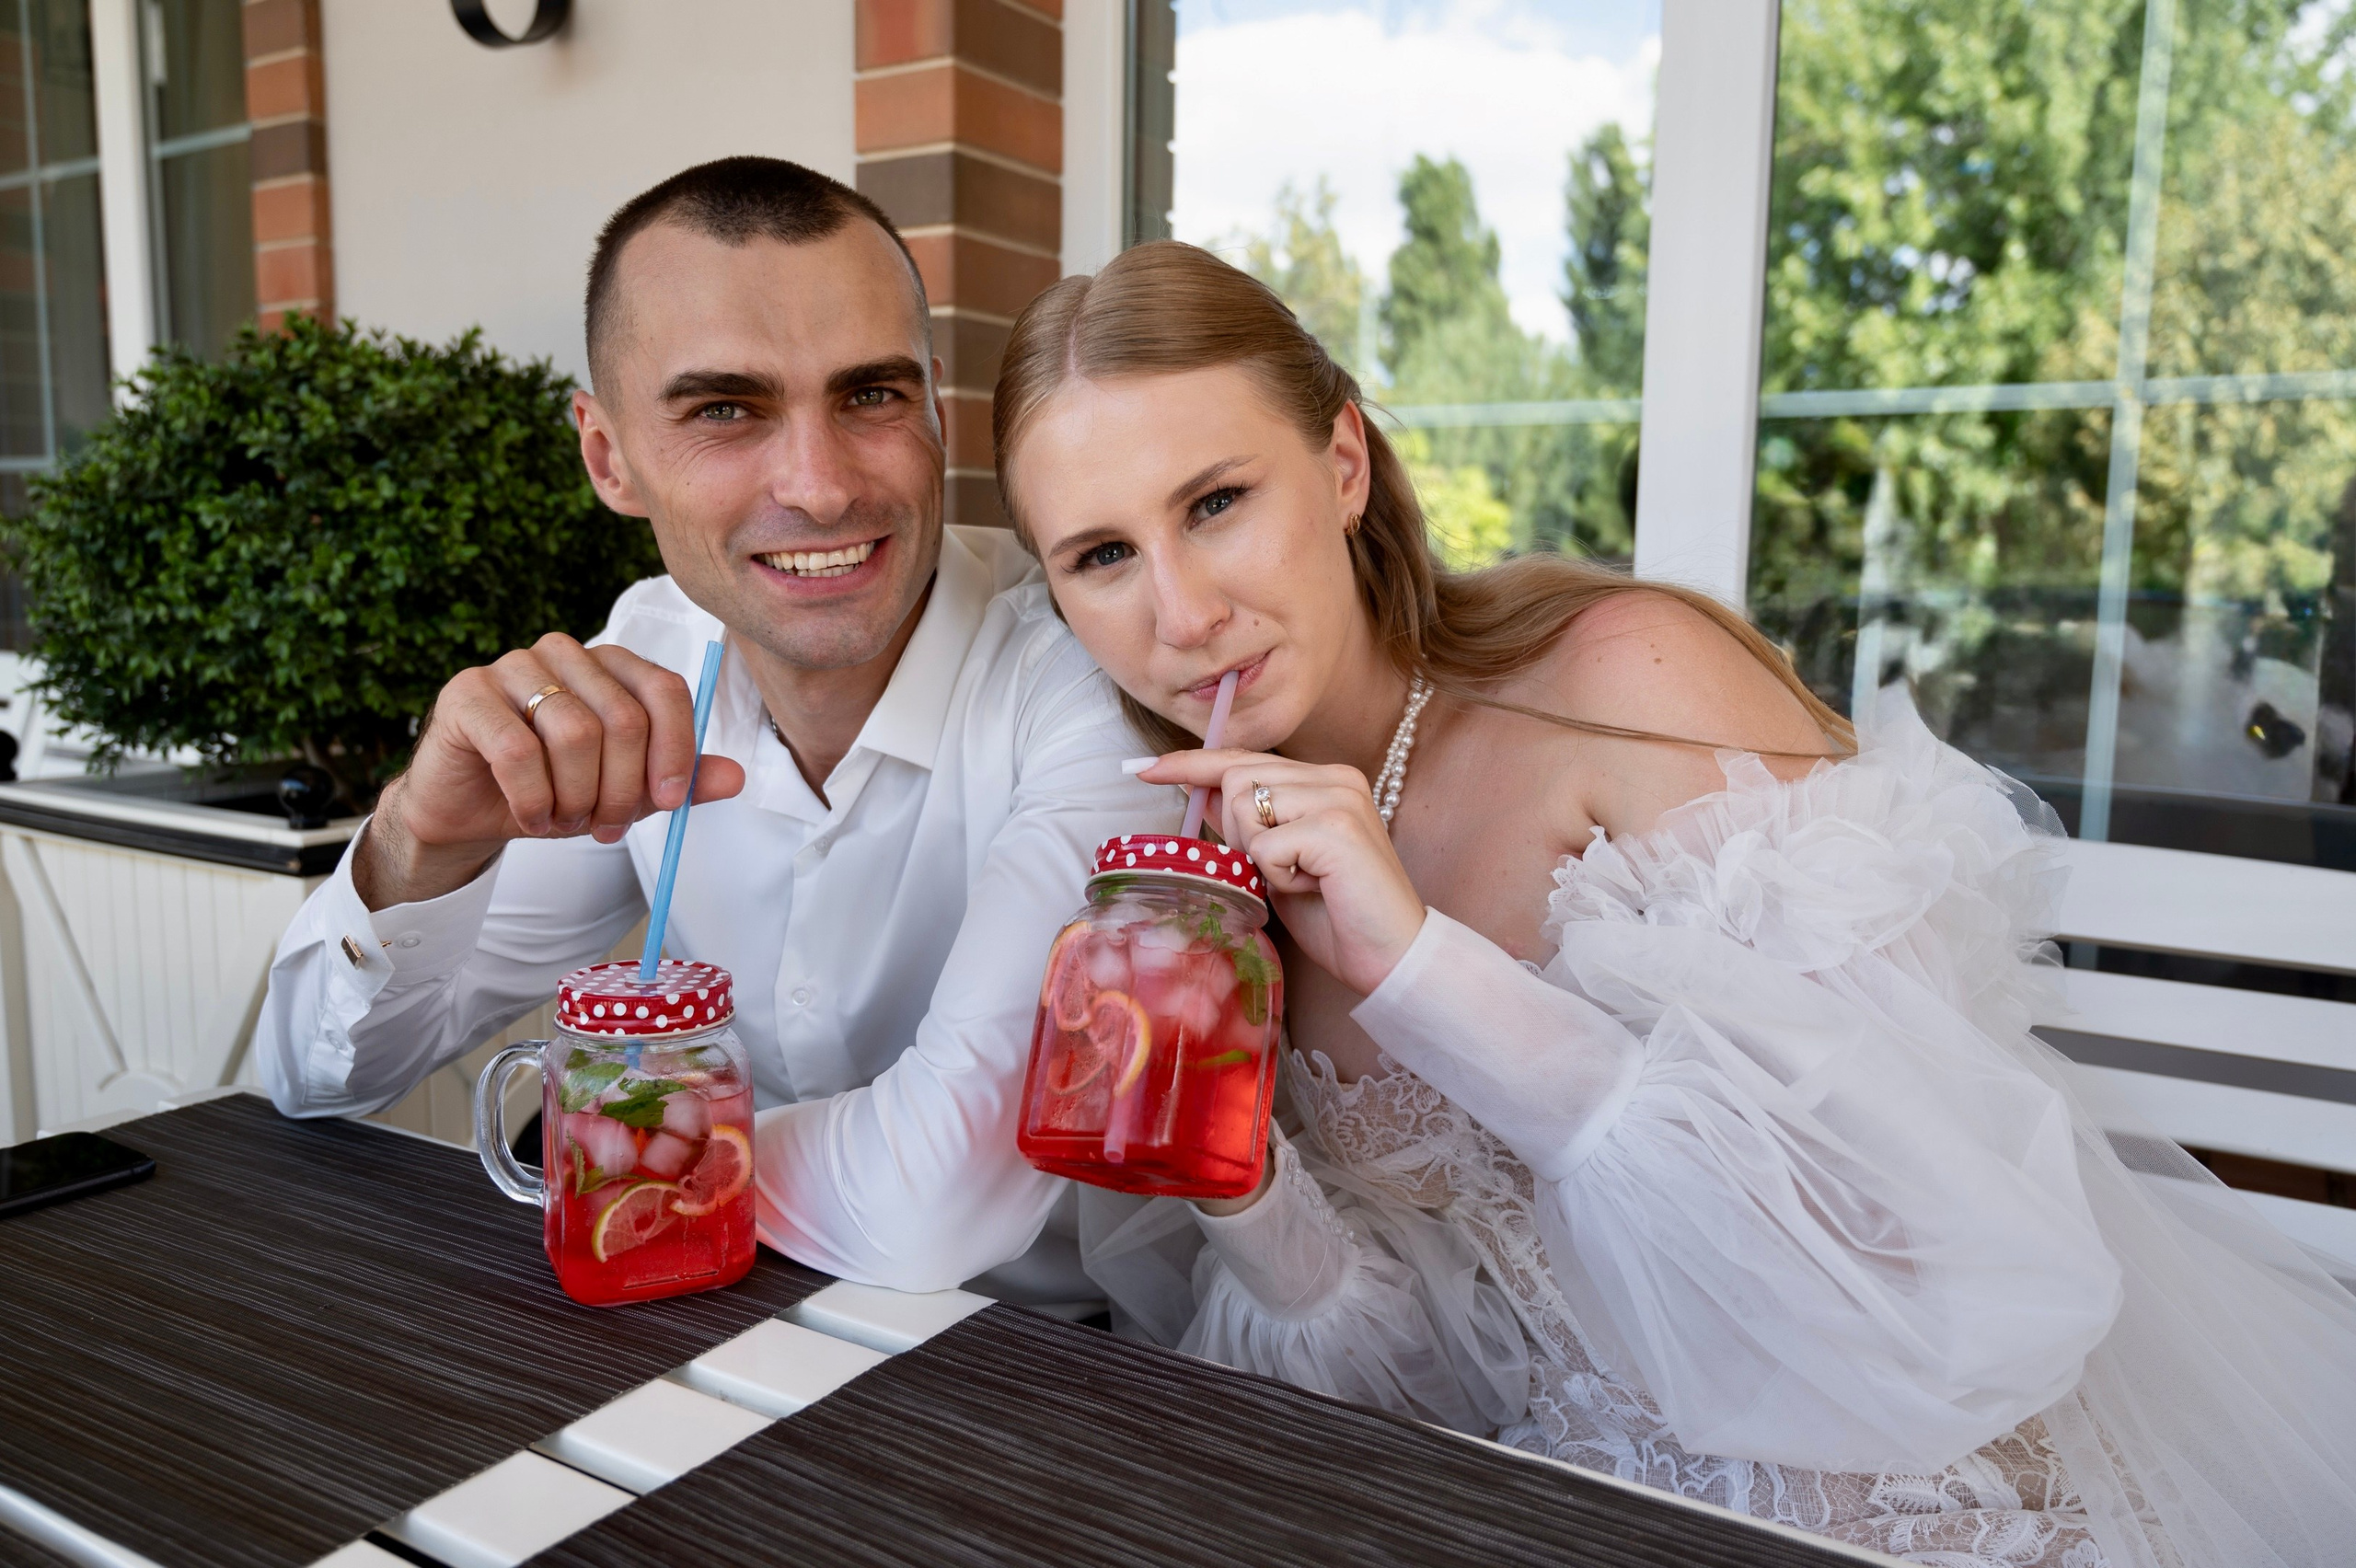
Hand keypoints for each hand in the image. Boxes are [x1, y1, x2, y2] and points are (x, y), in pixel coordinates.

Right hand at [355, 634, 745, 909]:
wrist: (469, 809)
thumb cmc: (552, 789)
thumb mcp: (625, 791)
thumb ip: (679, 781)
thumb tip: (734, 777)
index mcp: (611, 666)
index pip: (665, 690)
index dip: (675, 750)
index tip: (668, 802)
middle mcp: (565, 654)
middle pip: (624, 718)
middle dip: (623, 789)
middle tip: (607, 826)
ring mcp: (512, 666)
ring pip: (574, 733)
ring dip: (576, 797)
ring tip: (563, 820)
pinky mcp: (467, 693)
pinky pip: (517, 751)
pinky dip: (533, 799)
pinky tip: (531, 817)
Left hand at [1136, 750, 1425, 996]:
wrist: (1392, 958)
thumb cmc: (1338, 917)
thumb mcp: (1277, 865)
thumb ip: (1245, 825)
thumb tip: (1199, 791)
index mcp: (1325, 779)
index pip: (1245, 758)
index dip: (1192, 763)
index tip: (1144, 769)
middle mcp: (1335, 776)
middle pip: (1237, 777)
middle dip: (1235, 833)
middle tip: (1277, 872)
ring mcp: (1338, 797)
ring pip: (1245, 806)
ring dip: (1258, 856)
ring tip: (1302, 880)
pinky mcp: (1337, 827)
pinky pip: (1265, 845)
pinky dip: (1277, 877)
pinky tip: (1314, 889)